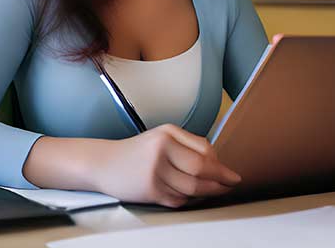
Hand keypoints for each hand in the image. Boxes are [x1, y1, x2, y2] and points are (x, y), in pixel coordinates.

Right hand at [90, 124, 241, 207]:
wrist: (103, 164)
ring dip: (207, 193)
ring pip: (192, 189)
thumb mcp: (162, 137)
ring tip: (214, 192)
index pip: (205, 152)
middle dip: (220, 181)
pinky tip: (189, 196)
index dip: (221, 166)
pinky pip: (178, 200)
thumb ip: (189, 145)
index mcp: (167, 134)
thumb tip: (218, 162)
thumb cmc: (137, 151)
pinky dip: (187, 200)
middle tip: (231, 185)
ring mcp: (154, 172)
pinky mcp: (149, 190)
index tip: (231, 173)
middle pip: (201, 171)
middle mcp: (161, 151)